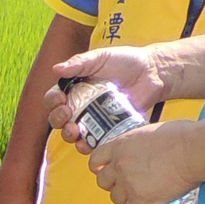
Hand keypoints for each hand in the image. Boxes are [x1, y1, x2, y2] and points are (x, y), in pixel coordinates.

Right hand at [44, 44, 172, 147]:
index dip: (52, 101)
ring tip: (75, 131)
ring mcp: (93, 120)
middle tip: (67, 115)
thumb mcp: (100, 57)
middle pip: (58, 119)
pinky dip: (86, 146)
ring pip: (72, 134)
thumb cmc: (126, 61)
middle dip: (58, 119)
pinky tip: (87, 143)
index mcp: (74, 88)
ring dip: (68, 135)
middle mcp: (80, 106)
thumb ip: (79, 63)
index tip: (60, 99)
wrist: (152, 73)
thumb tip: (55, 69)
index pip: (53, 98)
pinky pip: (92, 143)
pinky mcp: (107, 130)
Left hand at [90, 118, 201, 203]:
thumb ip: (140, 143)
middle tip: (128, 183)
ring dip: (126, 198)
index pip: (95, 159)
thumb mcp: (152, 131)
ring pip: (116, 199)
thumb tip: (145, 148)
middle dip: (114, 183)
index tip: (106, 170)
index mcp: (121, 145)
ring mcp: (128, 184)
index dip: (100, 166)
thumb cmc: (182, 136)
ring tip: (141, 195)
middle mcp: (120, 165)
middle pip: (103, 181)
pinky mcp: (140, 200)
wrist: (195, 150)